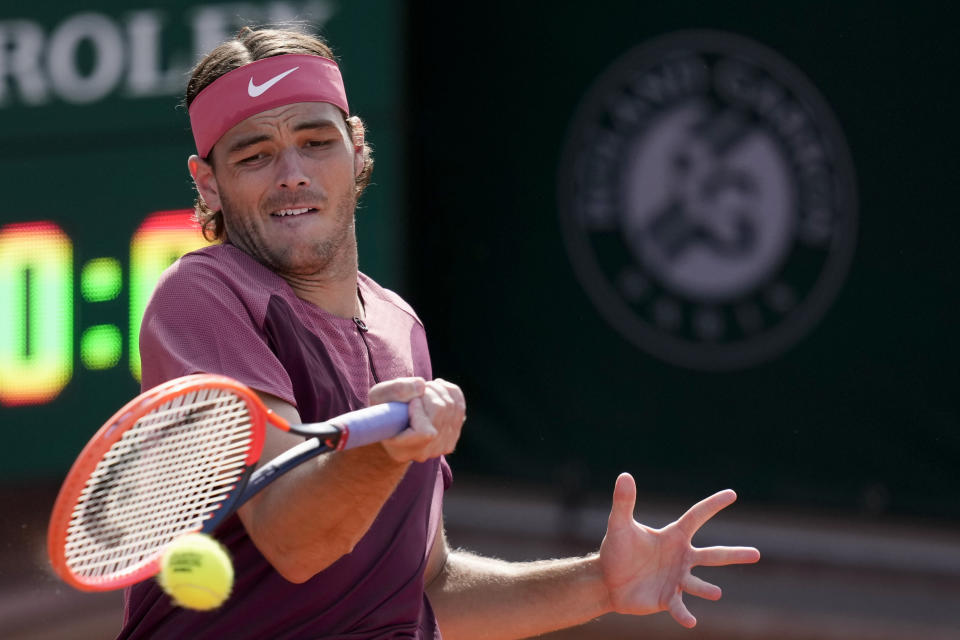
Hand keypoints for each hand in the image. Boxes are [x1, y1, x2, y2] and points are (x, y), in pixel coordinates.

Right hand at [369, 377, 464, 462]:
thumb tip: (422, 385)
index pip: (425, 432)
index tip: (410, 402)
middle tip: (416, 391)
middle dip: (429, 393)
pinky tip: (437, 389)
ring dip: (438, 390)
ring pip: (451, 406)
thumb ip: (396, 390)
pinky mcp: (452, 437)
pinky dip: (449, 391)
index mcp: (403, 449)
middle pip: (440, 412)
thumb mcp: (379, 396)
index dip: (419, 410)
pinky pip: (460, 407)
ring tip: (423, 390)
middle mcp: (424, 453)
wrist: (393, 427)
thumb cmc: (383, 411)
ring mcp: (441, 447)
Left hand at [599, 473, 759, 627]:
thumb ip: (623, 502)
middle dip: (734, 554)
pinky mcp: (668, 599)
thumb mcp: (619, 525)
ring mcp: (676, 579)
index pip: (697, 516)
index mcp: (673, 536)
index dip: (713, 505)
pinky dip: (685, 614)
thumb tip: (624, 475)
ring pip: (699, 585)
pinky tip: (691, 622)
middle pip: (712, 555)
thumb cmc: (616, 550)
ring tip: (716, 593)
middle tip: (757, 553)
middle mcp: (681, 557)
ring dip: (707, 589)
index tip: (732, 494)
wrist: (608, 581)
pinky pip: (680, 607)